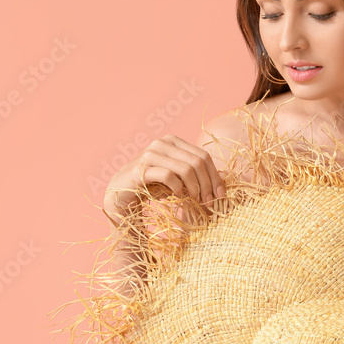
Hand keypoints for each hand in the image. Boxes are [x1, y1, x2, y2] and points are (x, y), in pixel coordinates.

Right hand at [104, 134, 225, 221]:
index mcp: (174, 141)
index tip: (220, 195)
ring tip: (196, 200)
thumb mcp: (178, 179)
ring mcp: (151, 153)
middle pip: (197, 161)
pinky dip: (178, 188)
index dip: (215, 176)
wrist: (122, 193)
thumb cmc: (153, 186)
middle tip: (209, 202)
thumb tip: (221, 182)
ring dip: (195, 188)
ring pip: (186, 168)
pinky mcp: (142, 168)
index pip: (203, 155)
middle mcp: (163, 143)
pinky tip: (178, 196)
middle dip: (207, 184)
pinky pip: (168, 176)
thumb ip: (195, 175)